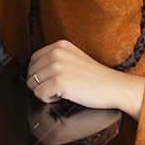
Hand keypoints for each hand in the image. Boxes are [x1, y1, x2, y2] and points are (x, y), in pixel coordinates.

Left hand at [27, 40, 144, 121]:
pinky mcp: (58, 81)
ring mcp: (56, 66)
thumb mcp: (74, 58)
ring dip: (45, 91)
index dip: (40, 73)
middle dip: (41, 83)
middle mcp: (56, 53)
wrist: (113, 86)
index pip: (33, 60)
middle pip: (31, 72)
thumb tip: (35, 71)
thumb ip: (55, 59)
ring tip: (62, 91)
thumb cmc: (95, 77)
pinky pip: (39, 94)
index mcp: (59, 45)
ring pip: (32, 84)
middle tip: (59, 87)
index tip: (53, 79)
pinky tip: (64, 96)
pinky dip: (49, 99)